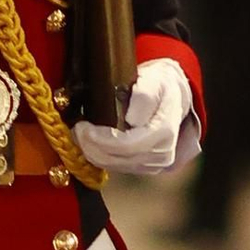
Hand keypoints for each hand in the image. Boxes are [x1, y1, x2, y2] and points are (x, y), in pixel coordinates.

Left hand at [74, 57, 199, 178]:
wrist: (174, 98)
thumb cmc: (161, 86)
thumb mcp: (155, 80)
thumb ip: (145, 96)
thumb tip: (132, 119)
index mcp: (164, 132)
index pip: (126, 145)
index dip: (100, 140)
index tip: (82, 126)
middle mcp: (163, 154)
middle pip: (118, 160)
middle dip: (91, 147)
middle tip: (76, 131)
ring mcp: (156, 164)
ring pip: (115, 167)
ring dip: (93, 153)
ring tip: (80, 136)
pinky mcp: (147, 168)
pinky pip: (118, 167)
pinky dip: (101, 157)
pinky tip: (91, 144)